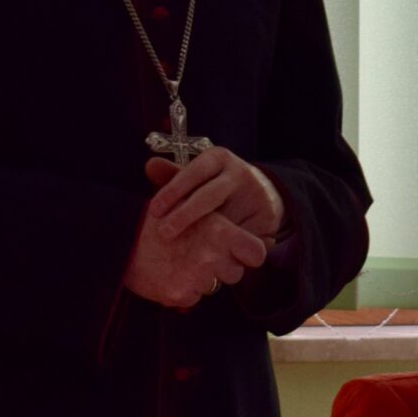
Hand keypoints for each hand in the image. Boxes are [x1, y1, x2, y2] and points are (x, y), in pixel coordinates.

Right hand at [123, 205, 268, 310]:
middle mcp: (212, 256)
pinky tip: (168, 273)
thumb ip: (225, 226)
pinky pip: (193, 298)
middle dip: (222, 267)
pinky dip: (183, 290)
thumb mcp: (193, 209)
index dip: (249, 254)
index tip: (240, 253)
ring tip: (180, 261)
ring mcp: (196, 277)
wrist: (122, 236)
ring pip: (213, 286)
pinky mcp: (180, 294)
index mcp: (221, 231)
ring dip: (201, 279)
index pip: (257, 253)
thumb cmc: (161, 219)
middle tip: (199, 254)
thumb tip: (263, 242)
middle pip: (235, 273)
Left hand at [147, 147, 286, 243]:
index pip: (194, 171)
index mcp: (219, 158)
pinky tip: (209, 258)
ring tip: (182, 252)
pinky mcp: (267, 217)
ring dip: (204, 238)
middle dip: (185, 216)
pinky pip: (242, 237)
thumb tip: (150, 166)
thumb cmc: (218, 186)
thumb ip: (174, 175)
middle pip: (209, 196)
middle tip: (164, 233)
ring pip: (226, 220)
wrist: (265, 192)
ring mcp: (256, 194)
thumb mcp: (200, 176)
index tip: (154, 210)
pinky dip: (226, 249)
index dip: (173, 190)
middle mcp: (239, 173)